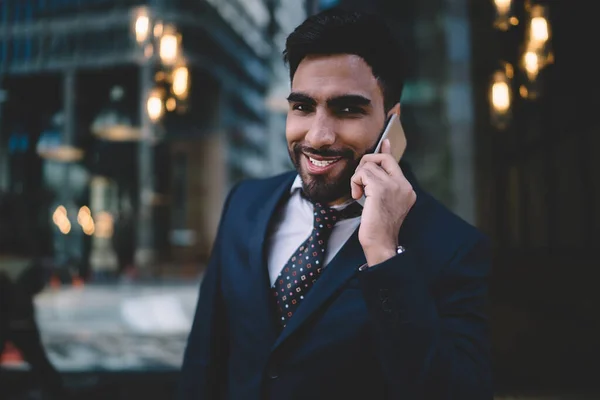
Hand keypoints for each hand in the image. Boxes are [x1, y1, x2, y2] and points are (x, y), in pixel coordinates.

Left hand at [350, 139, 415, 265]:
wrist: (380, 243)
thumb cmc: (378, 228)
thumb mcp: (382, 203)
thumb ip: (381, 184)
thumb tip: (376, 169)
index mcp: (406, 189)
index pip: (394, 162)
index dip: (385, 152)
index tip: (383, 142)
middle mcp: (403, 185)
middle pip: (383, 158)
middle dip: (366, 164)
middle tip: (360, 181)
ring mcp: (394, 186)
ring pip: (368, 166)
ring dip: (357, 179)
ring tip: (360, 195)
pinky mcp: (381, 189)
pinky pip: (362, 174)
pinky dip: (355, 182)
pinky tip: (358, 196)